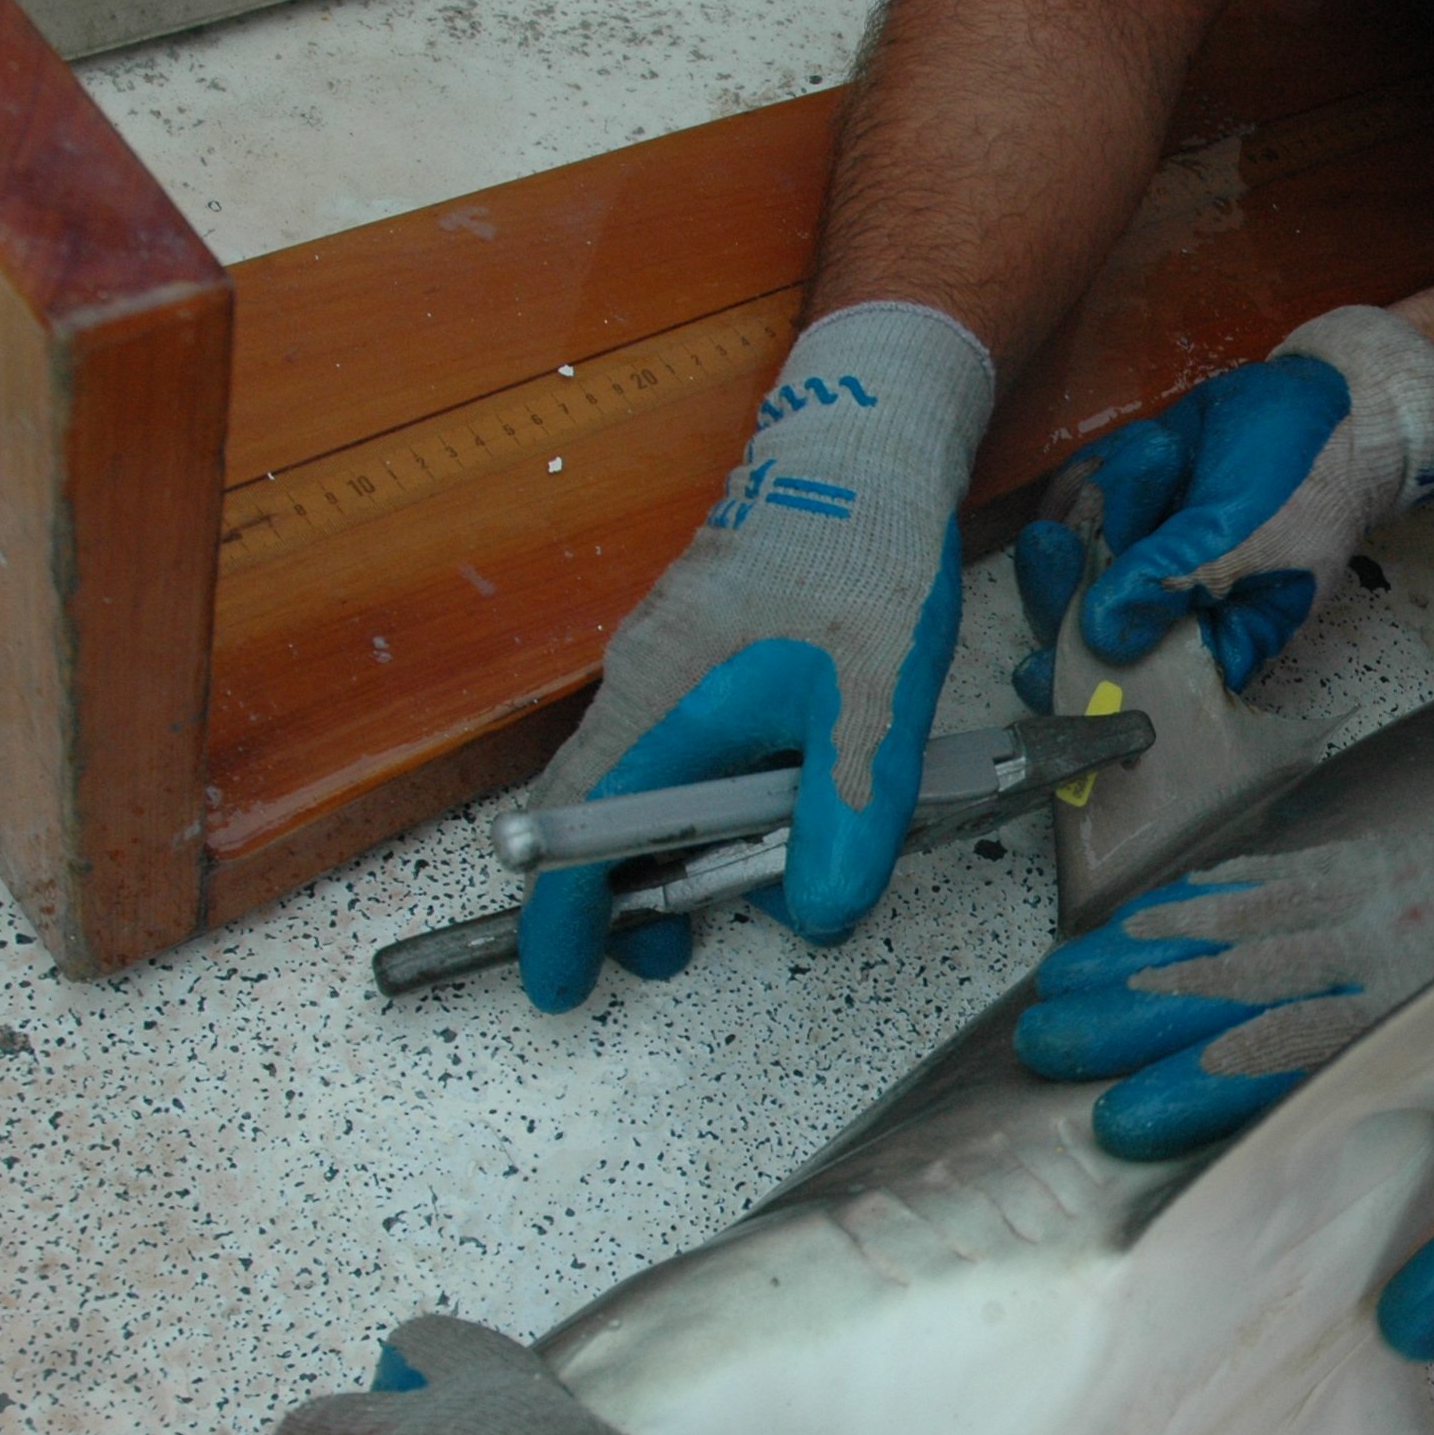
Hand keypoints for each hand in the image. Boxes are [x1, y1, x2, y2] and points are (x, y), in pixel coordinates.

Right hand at [517, 303, 997, 1011]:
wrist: (865, 454)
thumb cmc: (862, 572)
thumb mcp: (873, 714)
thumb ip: (848, 824)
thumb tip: (821, 912)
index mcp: (662, 711)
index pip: (575, 839)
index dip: (561, 920)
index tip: (560, 979)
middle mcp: (640, 686)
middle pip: (598, 822)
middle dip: (626, 898)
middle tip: (673, 946)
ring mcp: (663, 664)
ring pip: (642, 784)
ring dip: (681, 847)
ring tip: (757, 875)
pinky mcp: (696, 649)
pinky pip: (677, 743)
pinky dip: (707, 794)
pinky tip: (779, 794)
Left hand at [1008, 305, 1433, 700]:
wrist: (1333, 398)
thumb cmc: (1309, 481)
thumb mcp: (1246, 536)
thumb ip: (1173, 582)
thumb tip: (1100, 634)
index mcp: (1215, 640)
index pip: (1138, 685)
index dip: (1083, 686)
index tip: (1036, 670)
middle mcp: (1172, 607)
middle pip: (1084, 621)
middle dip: (1067, 578)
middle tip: (1054, 540)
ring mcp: (1146, 552)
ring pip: (1076, 549)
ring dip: (1106, 498)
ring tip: (1165, 455)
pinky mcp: (1131, 500)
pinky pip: (1081, 498)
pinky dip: (1101, 469)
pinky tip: (1151, 444)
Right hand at [1014, 832, 1433, 1156]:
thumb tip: (1395, 1331)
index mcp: (1428, 1037)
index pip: (1290, 1063)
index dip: (1201, 1092)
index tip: (1122, 1124)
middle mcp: (1388, 958)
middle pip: (1238, 984)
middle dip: (1135, 1018)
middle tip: (1047, 1047)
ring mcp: (1380, 901)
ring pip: (1239, 925)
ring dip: (1143, 956)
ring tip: (1057, 985)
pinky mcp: (1381, 867)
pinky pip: (1272, 878)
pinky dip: (1199, 901)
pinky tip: (1139, 922)